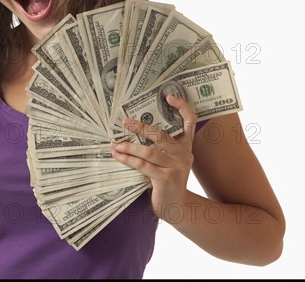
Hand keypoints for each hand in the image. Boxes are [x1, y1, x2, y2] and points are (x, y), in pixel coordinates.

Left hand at [111, 95, 196, 219]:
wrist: (176, 207)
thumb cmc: (167, 178)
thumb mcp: (168, 160)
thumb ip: (160, 145)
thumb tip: (133, 127)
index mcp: (186, 145)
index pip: (191, 121)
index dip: (182, 107)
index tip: (168, 97)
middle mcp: (184, 154)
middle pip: (161, 135)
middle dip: (140, 127)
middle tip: (124, 121)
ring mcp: (176, 167)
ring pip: (148, 151)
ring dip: (128, 146)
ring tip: (114, 143)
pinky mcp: (166, 179)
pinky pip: (142, 165)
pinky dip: (127, 159)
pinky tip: (117, 155)